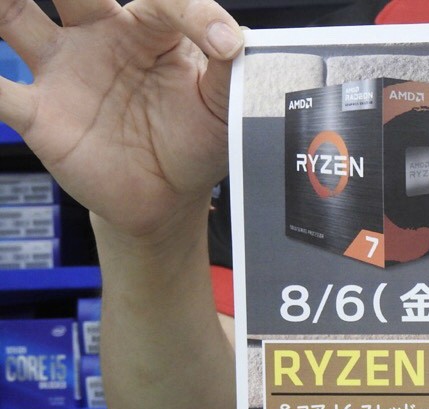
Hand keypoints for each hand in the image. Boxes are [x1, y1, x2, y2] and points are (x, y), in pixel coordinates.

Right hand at [0, 0, 243, 239]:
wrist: (168, 199)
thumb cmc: (196, 141)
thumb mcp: (225, 107)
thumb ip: (231, 70)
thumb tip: (236, 40)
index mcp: (146, 28)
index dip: (192, 12)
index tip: (224, 42)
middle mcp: (96, 36)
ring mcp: (62, 71)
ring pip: (13, 17)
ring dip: (1, 4)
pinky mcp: (41, 116)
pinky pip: (0, 94)